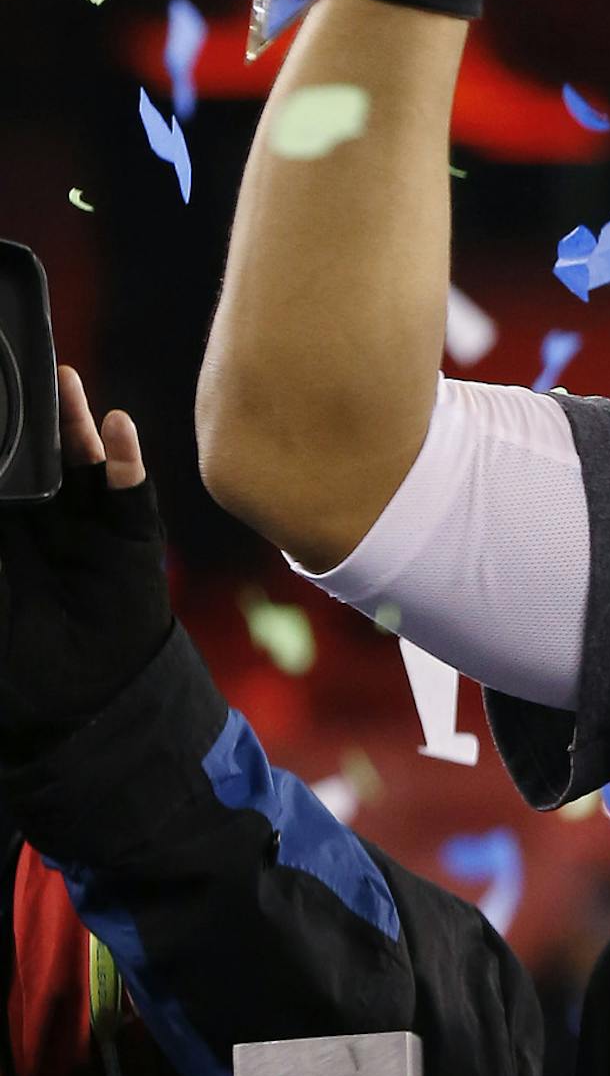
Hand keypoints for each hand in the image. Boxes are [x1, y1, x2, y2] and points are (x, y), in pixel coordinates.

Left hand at [0, 366, 170, 739]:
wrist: (89, 699)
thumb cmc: (23, 662)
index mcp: (9, 537)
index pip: (0, 480)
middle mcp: (48, 521)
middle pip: (37, 458)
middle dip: (30, 420)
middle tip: (20, 376)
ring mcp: (91, 526)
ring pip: (80, 464)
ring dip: (73, 424)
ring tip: (63, 381)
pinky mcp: (131, 538)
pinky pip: (128, 493)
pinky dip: (125, 461)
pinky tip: (118, 427)